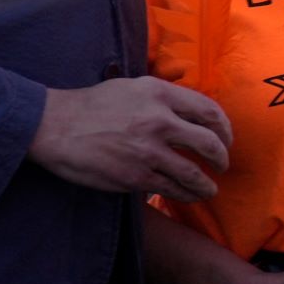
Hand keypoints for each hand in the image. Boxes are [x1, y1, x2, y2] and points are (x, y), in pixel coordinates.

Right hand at [28, 76, 232, 199]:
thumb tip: (191, 112)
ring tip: (210, 188)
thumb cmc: (93, 105)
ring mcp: (148, 151)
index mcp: (160, 94)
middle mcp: (159, 120)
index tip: (227, 138)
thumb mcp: (133, 87)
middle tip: (223, 164)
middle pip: (209, 143)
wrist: (56, 127)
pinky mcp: (135, 176)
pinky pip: (172, 189)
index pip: (209, 111)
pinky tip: (190, 196)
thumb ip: (164, 97)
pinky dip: (186, 194)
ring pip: (194, 173)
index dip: (225, 128)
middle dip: (222, 158)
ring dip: (207, 184)